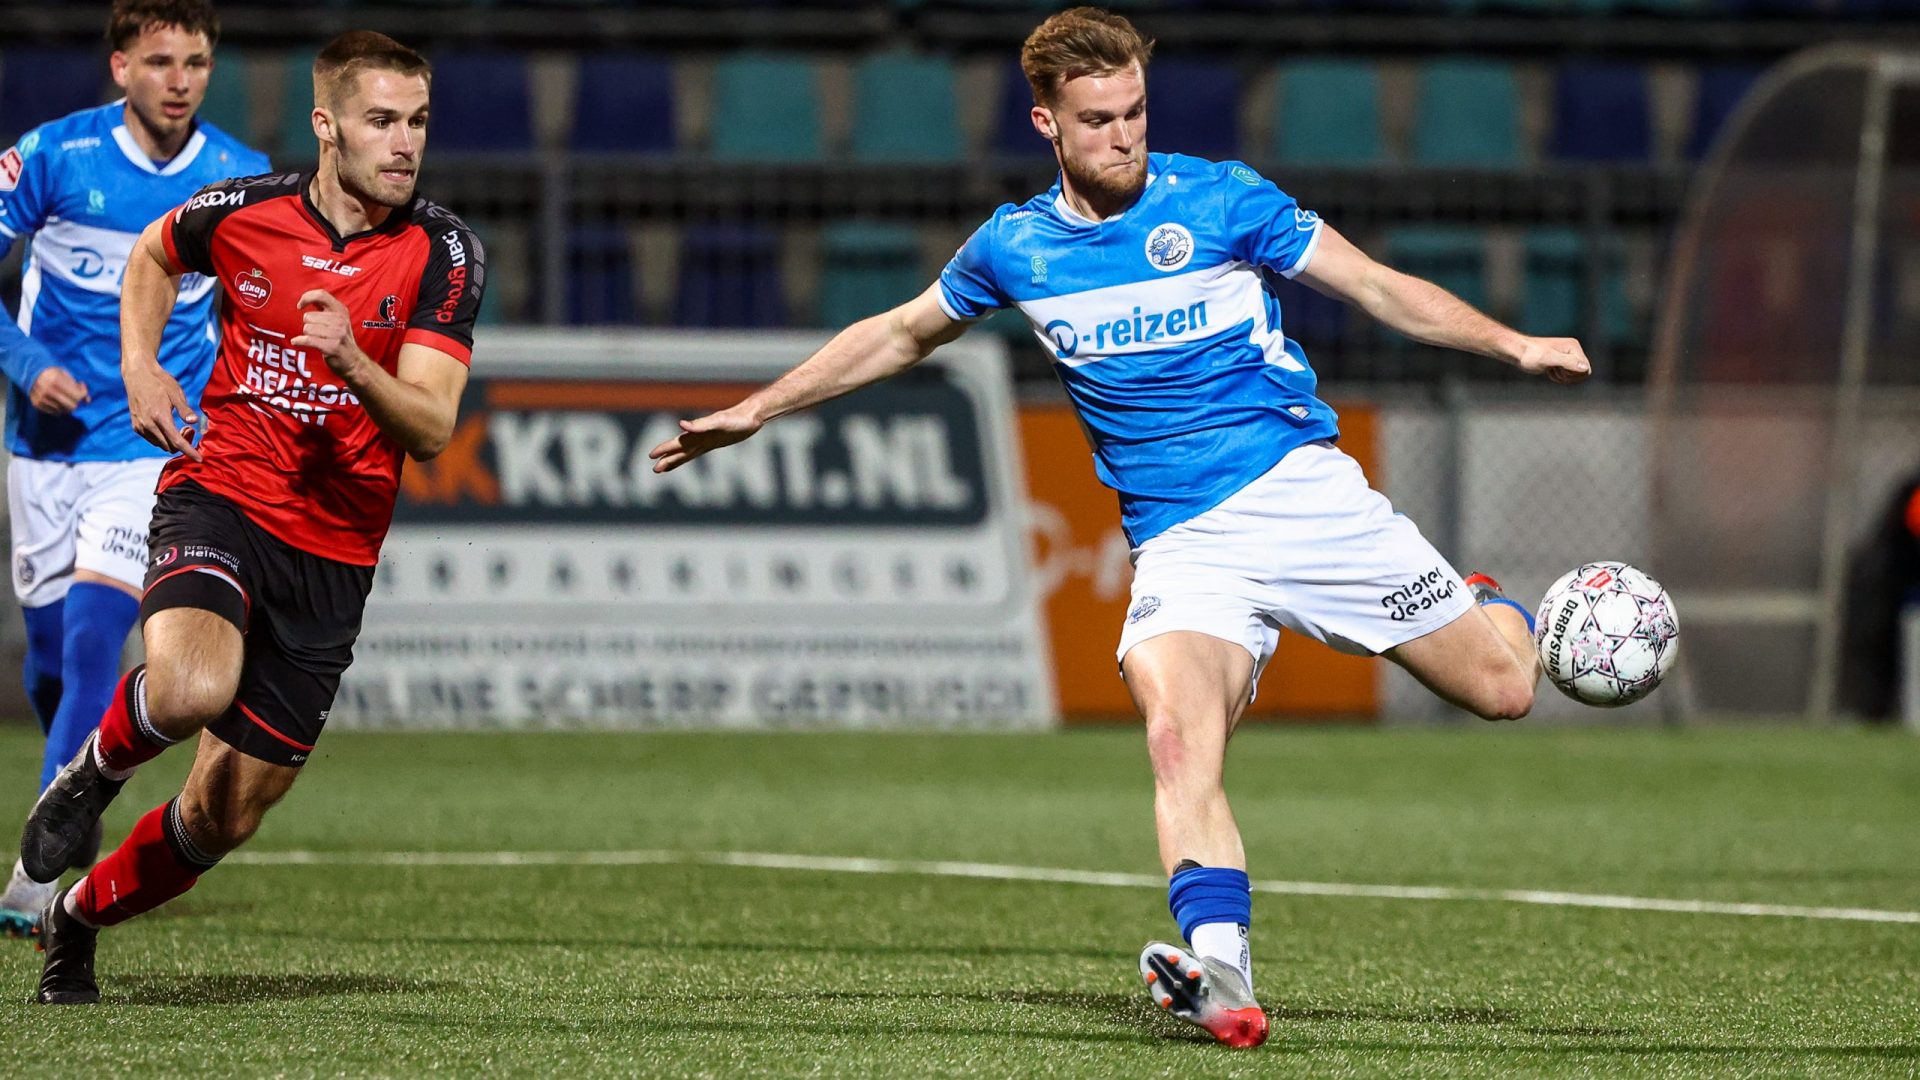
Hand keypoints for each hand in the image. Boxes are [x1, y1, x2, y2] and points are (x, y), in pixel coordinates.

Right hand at [28, 367, 88, 414]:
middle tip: (74, 395)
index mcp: (56, 380)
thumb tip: (87, 401)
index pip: (77, 396)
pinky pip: (55, 412)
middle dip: (76, 401)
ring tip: (66, 397)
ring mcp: (41, 398)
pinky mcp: (37, 404)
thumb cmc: (53, 373)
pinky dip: (60, 408)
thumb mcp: (66, 375)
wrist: (31, 373)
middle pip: (72, 406)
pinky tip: (59, 400)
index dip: (83, 393)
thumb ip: (78, 387)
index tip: (81, 388)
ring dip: (68, 405)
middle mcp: (47, 390)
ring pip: (64, 411)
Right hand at [125, 360, 204, 461]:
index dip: (189, 452)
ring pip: (161, 445)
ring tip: (180, 426)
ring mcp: (140, 426)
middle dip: (183, 443)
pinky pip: (152, 440)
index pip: (177, 441)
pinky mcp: (136, 426)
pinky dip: (163, 438)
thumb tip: (194, 422)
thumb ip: (184, 410)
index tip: (199, 459)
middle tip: (190, 429)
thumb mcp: (176, 393)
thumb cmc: (160, 382)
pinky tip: (168, 426)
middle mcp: (147, 424)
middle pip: (169, 446)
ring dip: (172, 441)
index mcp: (159, 417)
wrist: (138, 374)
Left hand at [292, 289, 366, 377]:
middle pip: (308, 316)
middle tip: (316, 332)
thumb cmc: (341, 339)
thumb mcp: (338, 320)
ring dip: (307, 335)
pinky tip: (297, 341)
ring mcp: (337, 334)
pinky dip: (299, 341)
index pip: (321, 295)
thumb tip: (308, 298)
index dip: (307, 297)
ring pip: (307, 328)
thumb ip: (324, 308)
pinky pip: (308, 340)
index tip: (300, 306)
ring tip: (317, 339)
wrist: (353, 361)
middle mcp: (340, 320)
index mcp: (341, 310)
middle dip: (308, 325)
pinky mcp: (332, 346)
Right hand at [648, 407, 763, 472]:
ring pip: (686, 452)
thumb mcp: (719, 422)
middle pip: (680, 450)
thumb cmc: (737, 419)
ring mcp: (706, 440)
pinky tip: (684, 458)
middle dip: (667, 459)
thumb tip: (681, 425)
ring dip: (675, 460)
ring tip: (663, 469)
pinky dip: (688, 456)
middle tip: (654, 470)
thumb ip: (700, 424)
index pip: (678, 443)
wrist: (751, 416)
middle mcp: (700, 436)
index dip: (665, 450)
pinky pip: (697, 452)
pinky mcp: (714, 443)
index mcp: (698, 432)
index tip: (651, 456)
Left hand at [1514, 337, 1591, 384]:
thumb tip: (1585, 368)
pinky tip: (1548, 371)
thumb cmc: (1531, 354)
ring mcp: (1567, 356)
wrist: (1518, 352)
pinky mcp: (1560, 362)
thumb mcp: (1548, 359)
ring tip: (1550, 369)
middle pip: (1581, 373)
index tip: (1558, 368)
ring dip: (1562, 377)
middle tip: (1553, 369)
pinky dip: (1557, 377)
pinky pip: (1566, 376)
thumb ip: (1567, 362)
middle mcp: (1573, 350)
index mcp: (1574, 347)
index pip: (1585, 369)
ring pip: (1573, 376)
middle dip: (1567, 376)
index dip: (1572, 374)